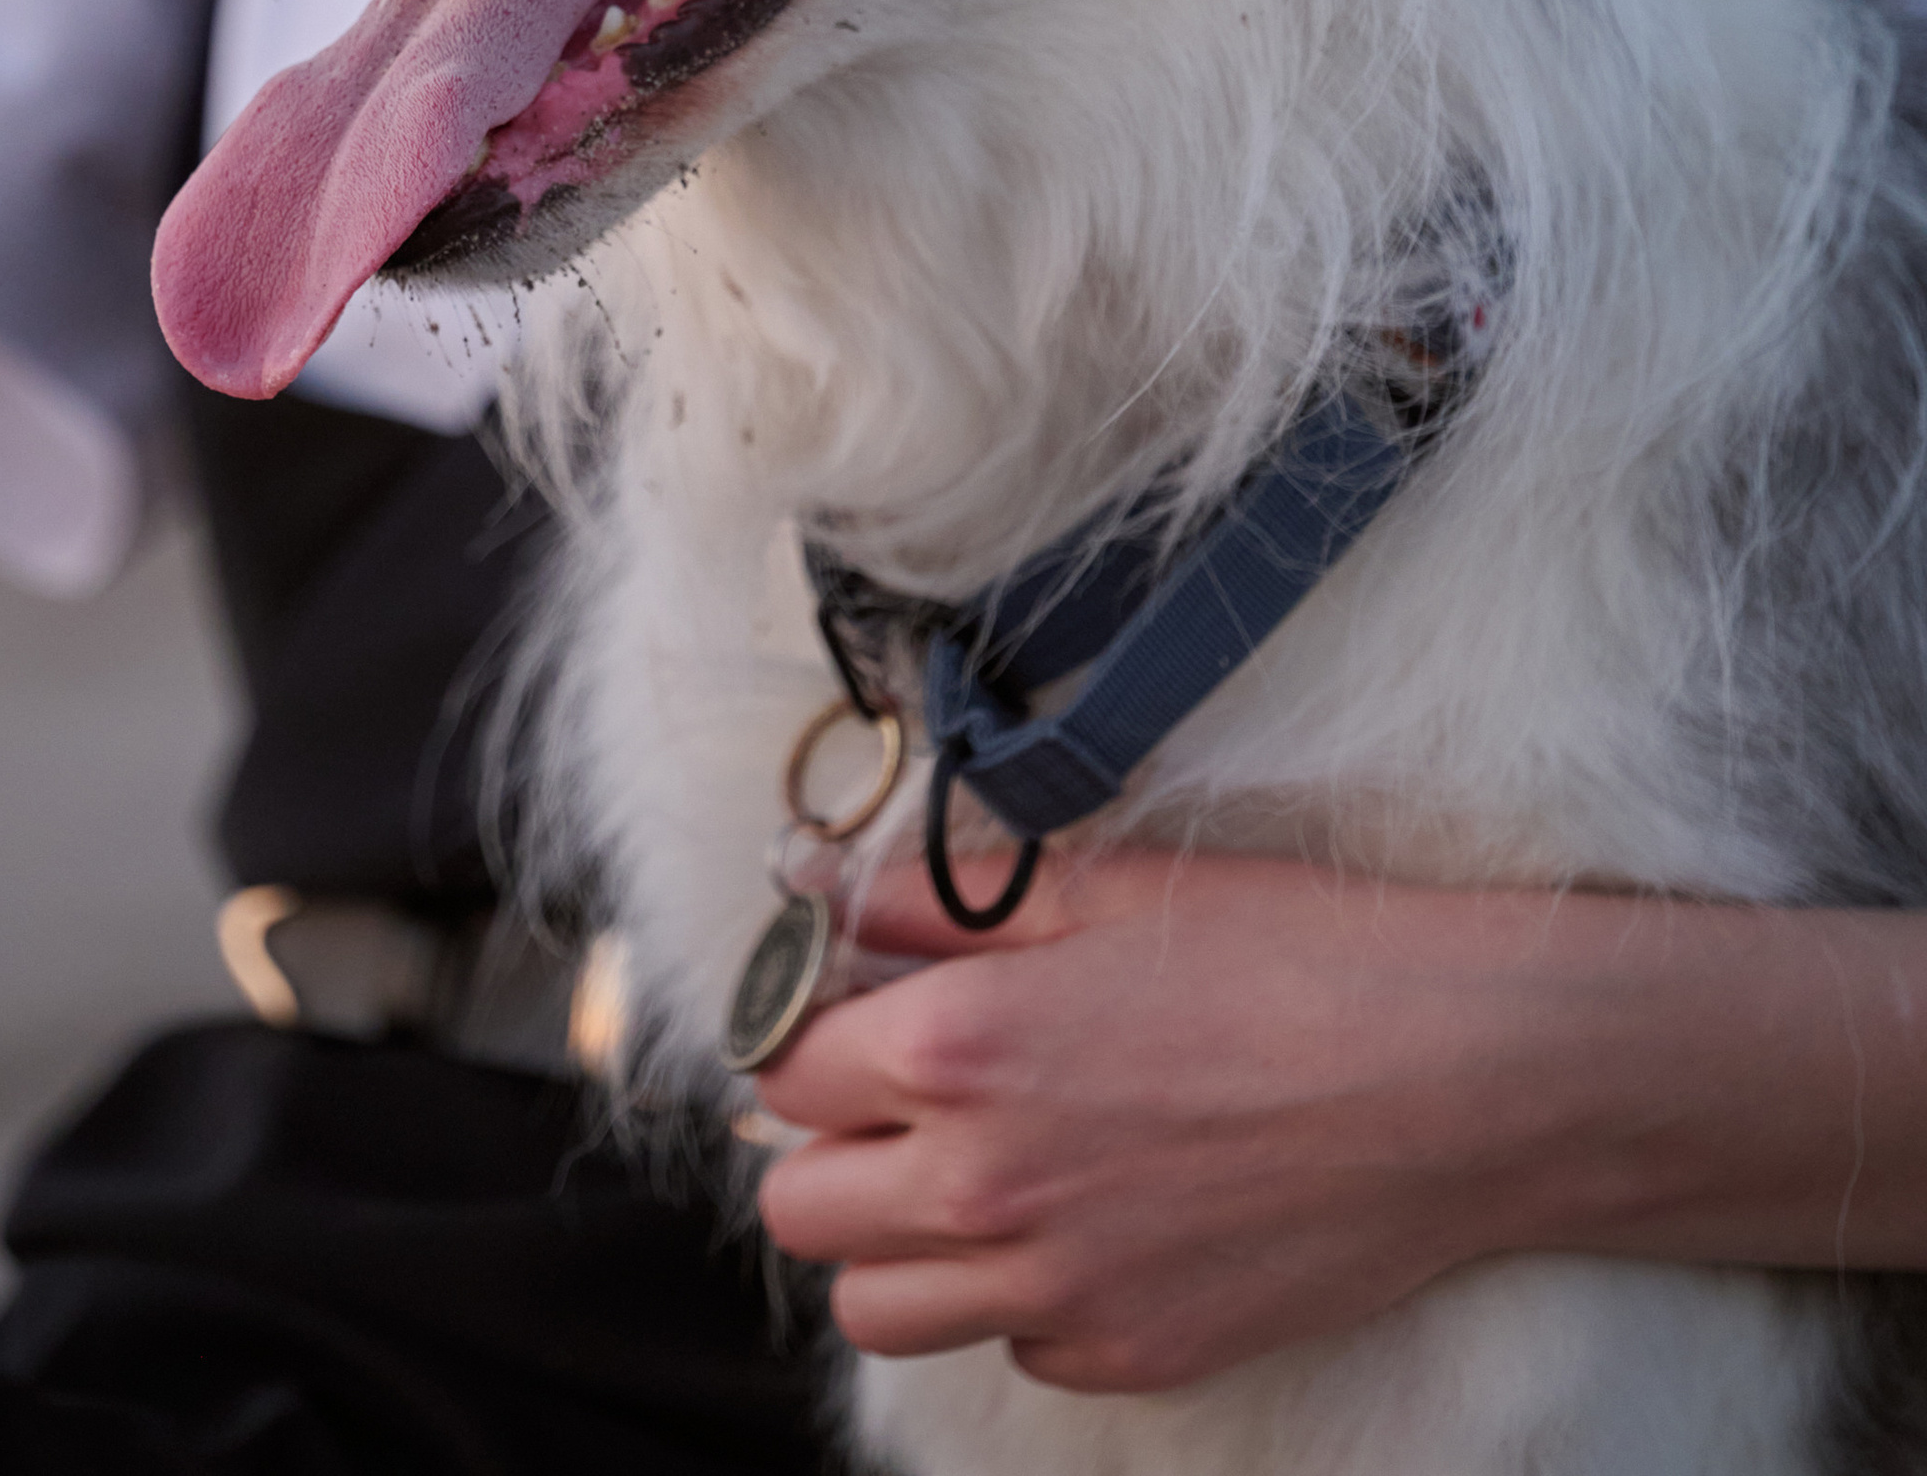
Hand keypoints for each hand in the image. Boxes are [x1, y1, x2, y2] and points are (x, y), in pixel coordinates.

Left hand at [752, 842, 1919, 1395]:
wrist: (1457, 1078)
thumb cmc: (1292, 957)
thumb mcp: (1102, 885)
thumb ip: (938, 896)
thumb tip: (819, 887)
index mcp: (959, 1048)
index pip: (783, 1068)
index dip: (813, 1032)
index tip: (858, 1013)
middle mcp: (984, 1187)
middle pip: (800, 1206)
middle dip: (831, 1146)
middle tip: (903, 1098)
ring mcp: (1056, 1292)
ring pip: (877, 1308)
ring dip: (897, 1243)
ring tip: (975, 1172)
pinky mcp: (1130, 1355)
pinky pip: (1008, 1346)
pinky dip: (1019, 1296)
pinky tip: (1090, 1217)